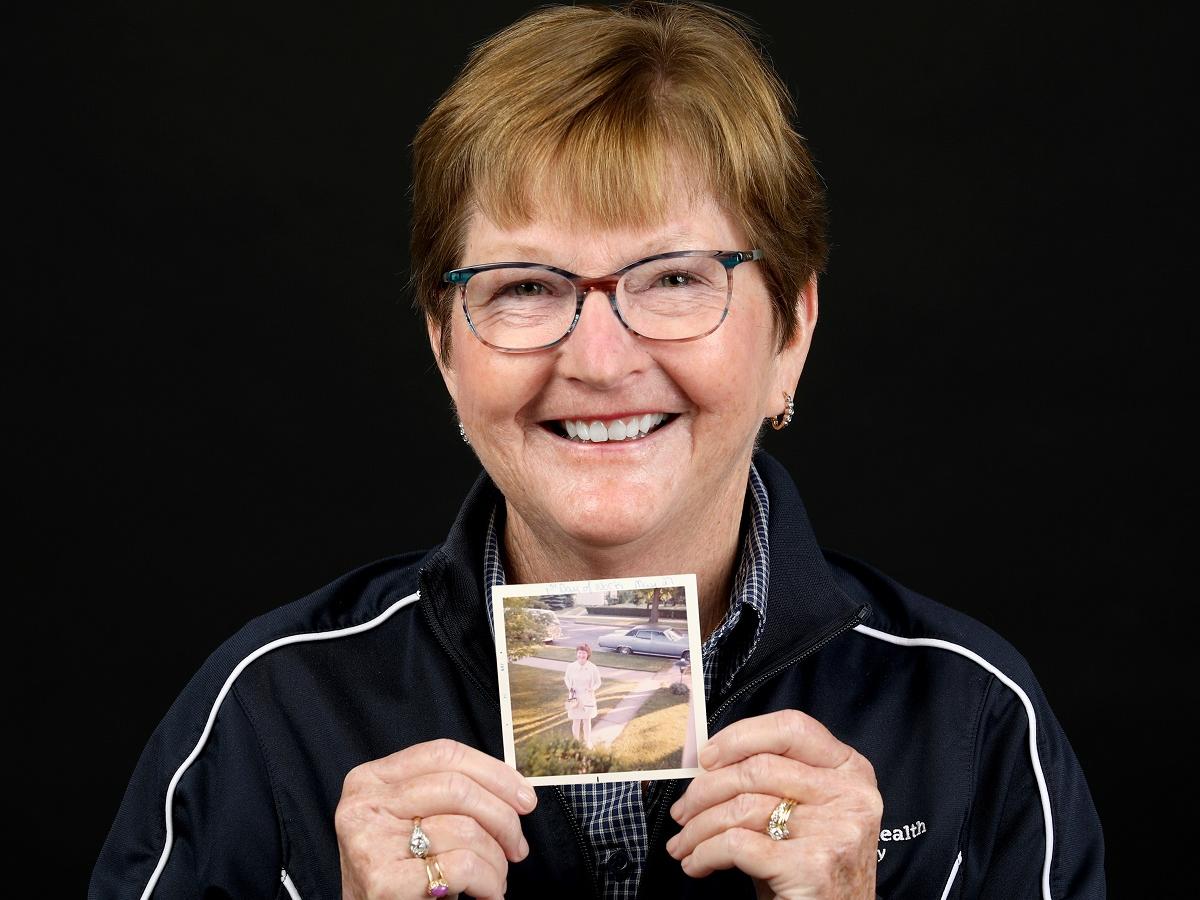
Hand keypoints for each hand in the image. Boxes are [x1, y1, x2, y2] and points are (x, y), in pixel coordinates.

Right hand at [336, 739, 537, 899]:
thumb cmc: (401, 872)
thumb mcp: (412, 820)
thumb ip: (448, 797)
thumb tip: (514, 791)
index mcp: (371, 780)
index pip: (443, 754)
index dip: (493, 771)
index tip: (523, 796)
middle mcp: (364, 805)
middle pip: (457, 787)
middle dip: (503, 817)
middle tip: (517, 845)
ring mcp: (370, 843)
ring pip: (464, 829)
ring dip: (495, 859)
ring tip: (496, 877)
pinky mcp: (383, 882)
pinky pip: (461, 866)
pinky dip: (488, 881)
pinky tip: (487, 892)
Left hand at [665, 710, 880, 899]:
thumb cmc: (811, 869)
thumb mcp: (804, 816)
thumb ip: (773, 782)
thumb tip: (708, 765)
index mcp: (851, 771)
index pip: (791, 728)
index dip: (740, 736)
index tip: (706, 757)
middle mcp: (851, 796)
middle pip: (758, 768)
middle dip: (706, 790)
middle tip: (682, 811)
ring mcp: (835, 829)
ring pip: (743, 806)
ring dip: (699, 826)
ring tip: (684, 842)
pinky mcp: (813, 866)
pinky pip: (738, 844)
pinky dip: (705, 853)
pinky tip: (697, 863)